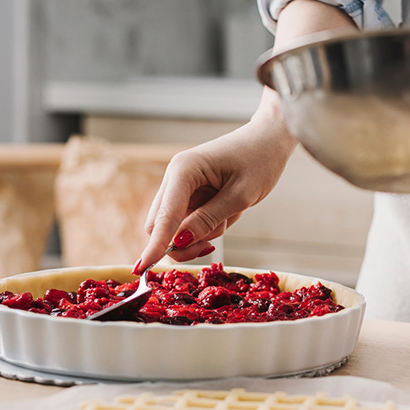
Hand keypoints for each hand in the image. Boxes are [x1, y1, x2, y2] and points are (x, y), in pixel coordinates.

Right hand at [134, 91, 296, 272]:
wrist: (269, 139)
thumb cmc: (260, 161)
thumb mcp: (240, 195)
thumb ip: (208, 219)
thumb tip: (179, 242)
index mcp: (183, 171)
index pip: (164, 217)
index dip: (154, 246)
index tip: (140, 269)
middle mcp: (175, 177)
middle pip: (161, 225)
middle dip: (184, 242)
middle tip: (212, 245)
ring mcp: (181, 186)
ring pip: (176, 227)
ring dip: (202, 232)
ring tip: (231, 213)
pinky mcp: (190, 194)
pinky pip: (190, 222)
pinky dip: (208, 226)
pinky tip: (229, 211)